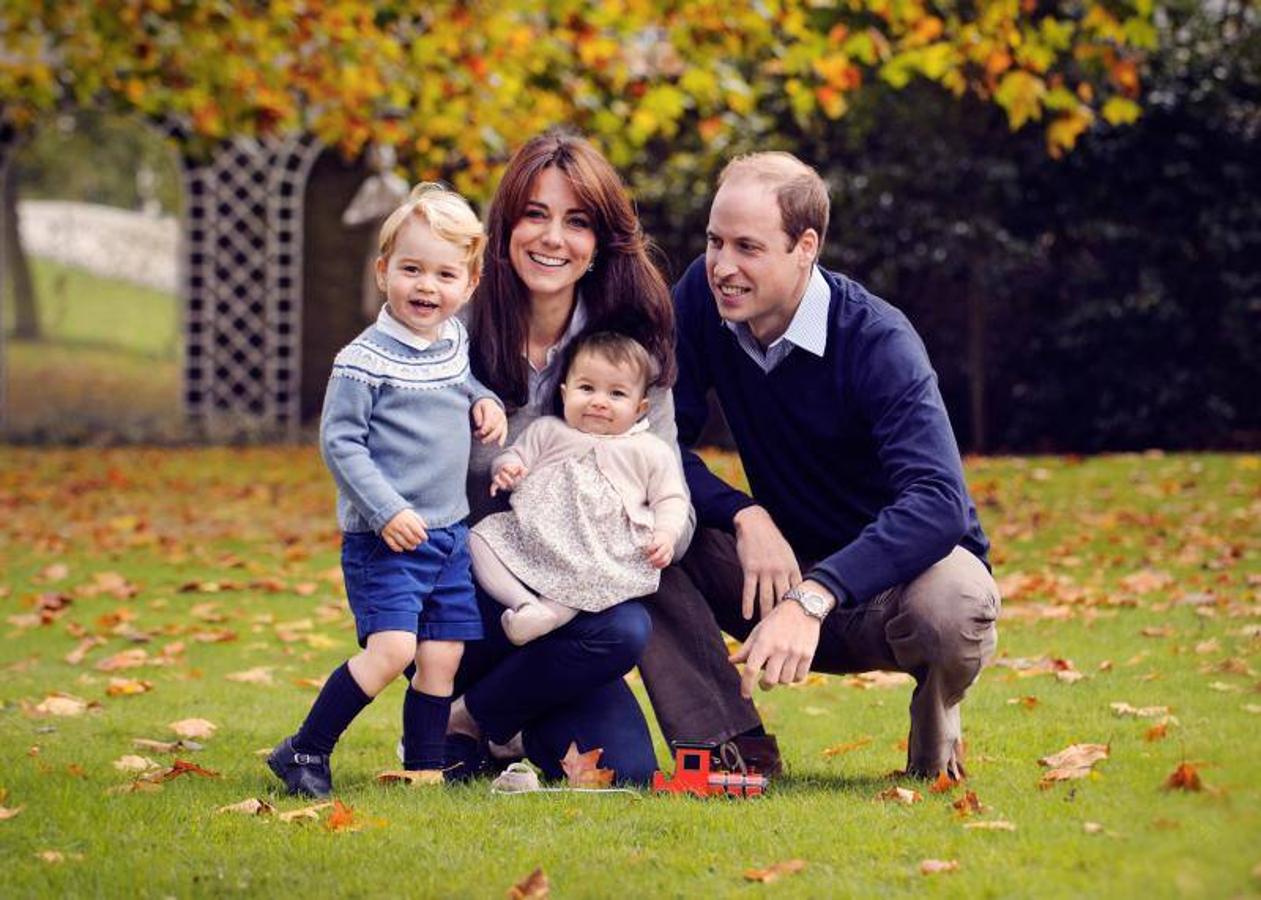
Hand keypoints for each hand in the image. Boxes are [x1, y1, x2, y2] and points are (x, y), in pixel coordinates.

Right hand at [381, 509, 426, 551]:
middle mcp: (400, 526)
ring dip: (409, 546)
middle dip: (417, 542)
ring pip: (402, 542)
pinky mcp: (386, 535)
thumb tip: (426, 528)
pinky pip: (392, 544)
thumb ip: (419, 520)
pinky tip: (402, 549)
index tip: (425, 538)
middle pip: (411, 538)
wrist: (385, 510)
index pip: (418, 531)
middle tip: (418, 542)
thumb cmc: (401, 513)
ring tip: (413, 547)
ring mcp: (392, 531)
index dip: (423, 536)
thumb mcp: (411, 513)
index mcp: (407, 520)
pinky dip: (397, 548)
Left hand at [472, 399, 506, 446]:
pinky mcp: (505, 424)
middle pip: (495, 426)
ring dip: (491, 437)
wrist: (489, 403)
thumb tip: (479, 425)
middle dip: (487, 434)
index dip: (484, 428)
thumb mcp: (476, 408)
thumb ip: (477, 416)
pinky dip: (502, 438)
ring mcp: (503, 419)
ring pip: (499, 430)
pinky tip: (499, 444)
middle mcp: (499, 413)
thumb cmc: (481, 407)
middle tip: (479, 437)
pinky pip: (505, 432)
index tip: (478, 433)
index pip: (489, 420)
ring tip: (483, 441)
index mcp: (491, 408)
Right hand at [489, 462, 527, 495]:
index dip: (510, 470)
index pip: (505, 467)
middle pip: (502, 473)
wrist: (507, 470)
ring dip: (499, 483)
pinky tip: (493, 495)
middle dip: (506, 478)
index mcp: (506, 467)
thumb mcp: (520, 468)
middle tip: (512, 482)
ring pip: (496, 479)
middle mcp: (501, 472)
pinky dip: (492, 490)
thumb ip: (523, 470)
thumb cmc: (516, 470)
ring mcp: (498, 477)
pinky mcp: (497, 483)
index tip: (514, 473)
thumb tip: (524, 472)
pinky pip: (493, 486)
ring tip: (504, 487)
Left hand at [643, 530, 674, 568]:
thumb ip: (646, 540)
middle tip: (646, 560)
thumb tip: (637, 545)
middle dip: (652, 558)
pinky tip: (654, 565)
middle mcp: (667, 545)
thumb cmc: (656, 536)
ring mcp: (670, 551)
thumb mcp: (651, 535)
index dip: (649, 549)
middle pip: (660, 553)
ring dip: (656, 563)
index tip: (645, 551)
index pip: (655, 544)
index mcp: (661, 539)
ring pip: (664, 559)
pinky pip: (666, 563)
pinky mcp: (670, 556)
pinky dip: (660, 565)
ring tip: (650, 564)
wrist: (666, 536)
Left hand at [728, 585, 828, 697]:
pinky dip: (793, 678)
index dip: (746, 685)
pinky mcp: (808, 655)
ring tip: (779, 670)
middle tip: (763, 684)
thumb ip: (745, 649)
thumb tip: (731, 662)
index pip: (751, 669)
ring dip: (780, 680)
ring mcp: (795, 652)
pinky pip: (799, 678)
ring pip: (785, 681)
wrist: (803, 607)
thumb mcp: (758, 631)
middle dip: (765, 686)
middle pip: (770, 681)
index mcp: (764, 643)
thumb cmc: (776, 621)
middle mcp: (779, 649)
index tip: (745, 695)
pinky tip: (790, 670)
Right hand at [733, 506, 800, 620]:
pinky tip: (746, 615)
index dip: (797, 607)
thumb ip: (790, 571)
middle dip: (782, 616)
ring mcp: (765, 570)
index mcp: (791, 567)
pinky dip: (747, 605)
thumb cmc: (771, 540)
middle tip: (782, 631)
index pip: (797, 593)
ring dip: (765, 615)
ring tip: (764, 628)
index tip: (798, 622)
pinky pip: (749, 591)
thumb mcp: (786, 553)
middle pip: (782, 599)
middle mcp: (780, 571)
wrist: (755, 523)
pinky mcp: (750, 569)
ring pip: (766, 598)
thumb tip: (795, 588)